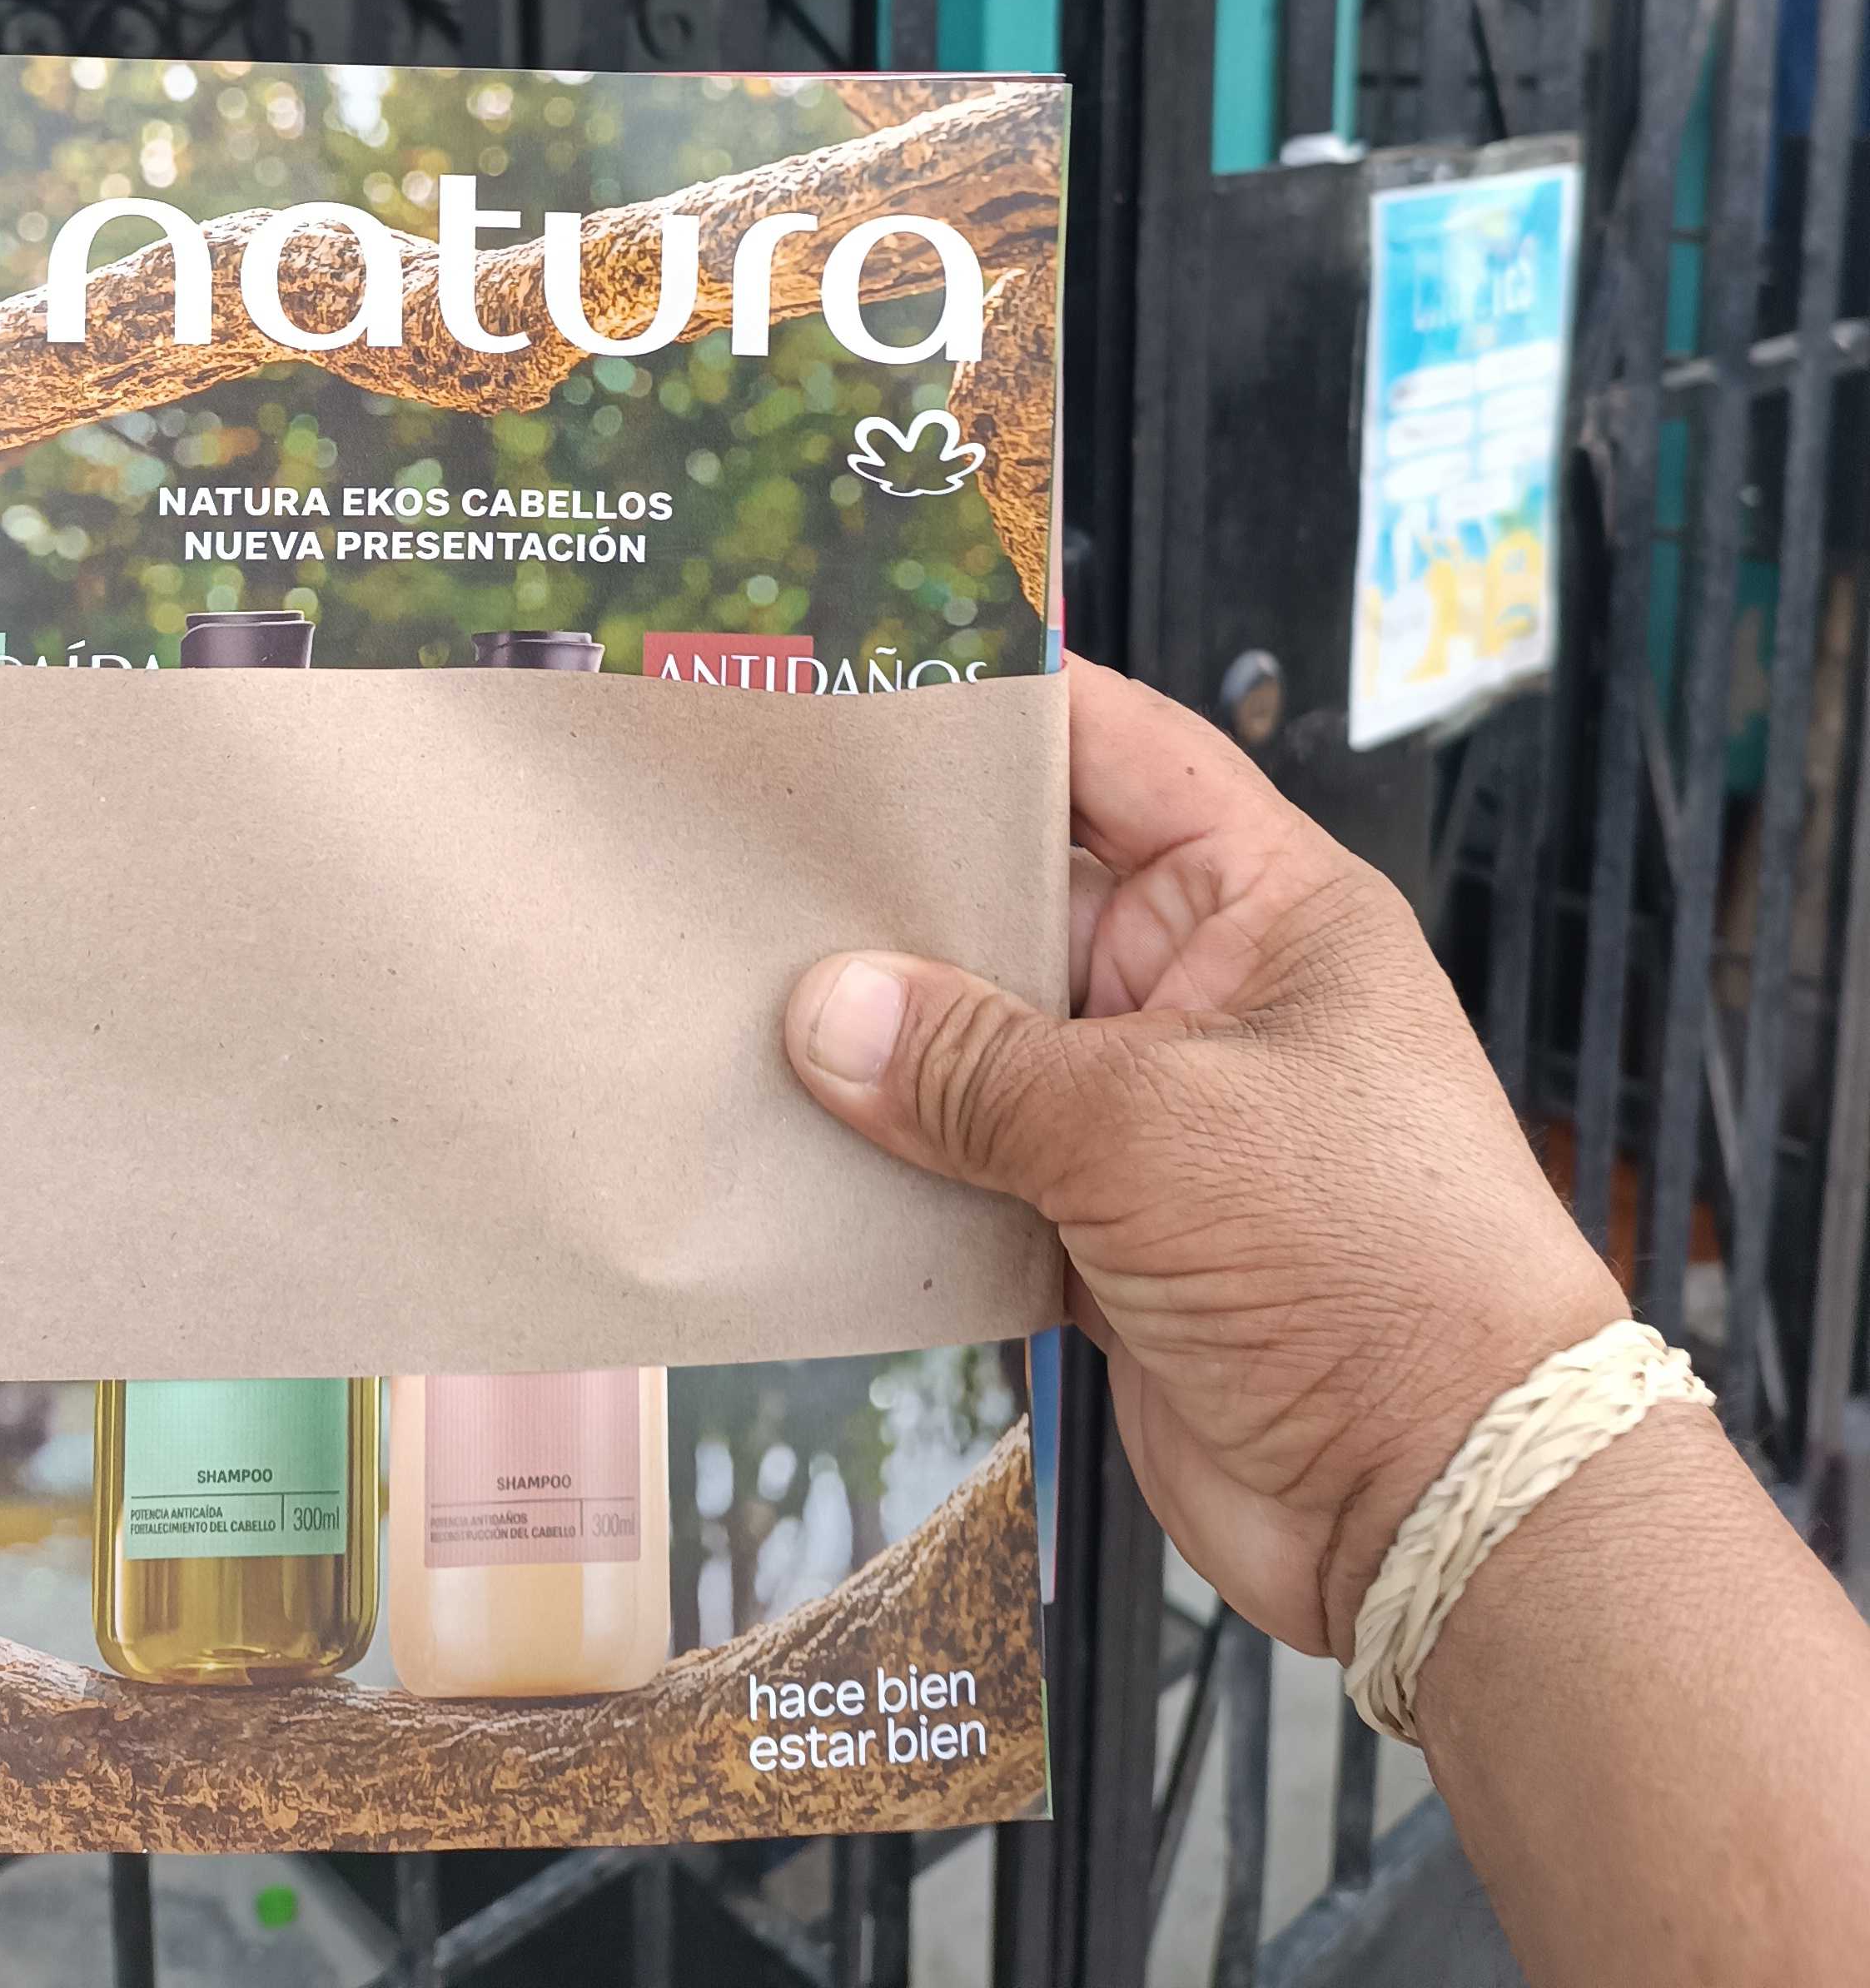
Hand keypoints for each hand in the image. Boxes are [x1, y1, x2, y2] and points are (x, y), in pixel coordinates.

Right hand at [783, 656, 1624, 1659]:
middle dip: (906, 892)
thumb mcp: (1153, 1129)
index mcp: (1268, 905)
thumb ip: (975, 1068)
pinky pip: (982, 1170)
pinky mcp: (1115, 1236)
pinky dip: (904, 1167)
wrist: (1449, 1506)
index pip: (1118, 753)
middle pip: (1032, 900)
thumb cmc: (1371, 1265)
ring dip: (888, 1043)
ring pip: (991, 1044)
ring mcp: (1161, 1118)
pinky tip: (801, 1146)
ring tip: (746, 996)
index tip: (866, 689)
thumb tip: (824, 1013)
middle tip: (758, 858)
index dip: (1002, 711)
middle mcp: (1212, 993)